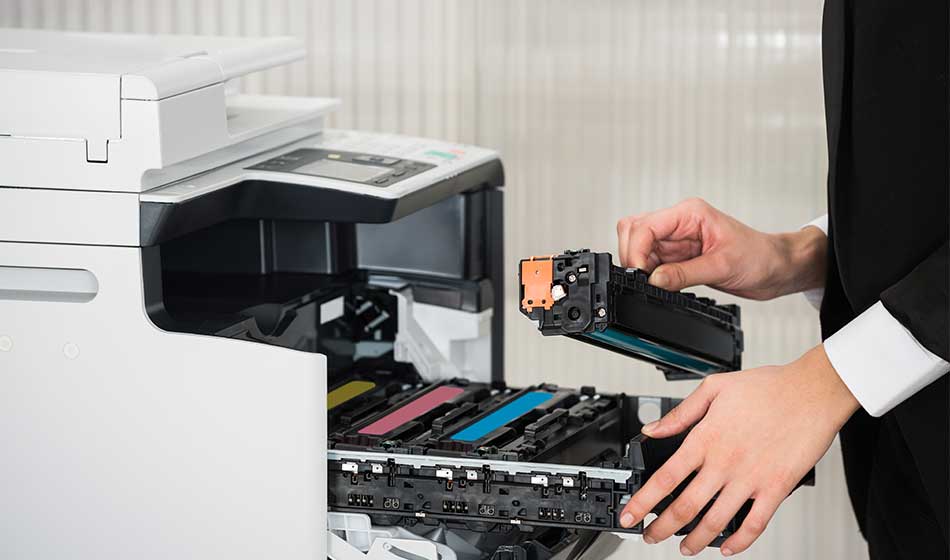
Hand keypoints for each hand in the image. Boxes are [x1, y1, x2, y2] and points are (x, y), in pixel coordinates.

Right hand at [616, 198, 826, 299]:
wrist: (776, 268)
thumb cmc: (759, 257)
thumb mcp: (722, 266)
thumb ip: (684, 274)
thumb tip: (653, 280)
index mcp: (689, 213)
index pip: (645, 226)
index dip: (637, 250)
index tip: (641, 274)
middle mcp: (679, 223)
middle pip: (634, 231)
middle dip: (633, 256)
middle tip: (643, 279)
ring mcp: (677, 239)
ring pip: (640, 248)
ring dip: (642, 267)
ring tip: (659, 283)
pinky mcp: (678, 256)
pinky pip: (652, 263)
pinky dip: (651, 275)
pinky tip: (664, 285)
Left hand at [618, 345, 858, 555]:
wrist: (813, 391)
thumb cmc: (768, 387)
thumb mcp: (714, 388)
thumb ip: (681, 413)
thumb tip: (653, 429)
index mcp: (706, 439)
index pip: (664, 478)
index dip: (642, 501)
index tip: (629, 514)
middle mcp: (724, 463)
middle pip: (685, 506)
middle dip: (662, 527)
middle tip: (650, 535)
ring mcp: (751, 479)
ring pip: (716, 521)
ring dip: (695, 540)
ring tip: (683, 547)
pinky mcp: (776, 488)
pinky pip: (755, 524)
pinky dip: (739, 542)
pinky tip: (727, 548)